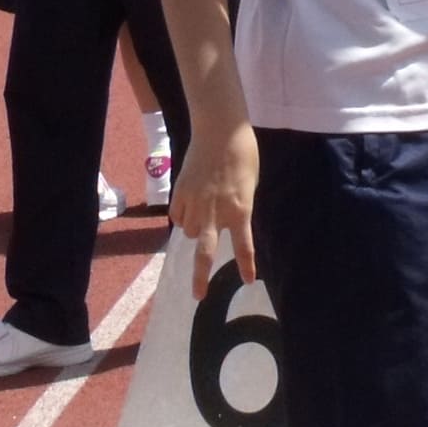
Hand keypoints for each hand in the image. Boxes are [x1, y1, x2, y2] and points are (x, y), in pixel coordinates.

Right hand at [171, 117, 257, 289]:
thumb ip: (238, 207)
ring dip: (195, 230)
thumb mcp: (249, 185)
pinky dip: (183, 216)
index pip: (244, 246)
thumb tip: (226, 221)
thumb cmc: (242, 154)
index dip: (246, 265)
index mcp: (240, 210)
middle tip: (198, 296)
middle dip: (201, 278)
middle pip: (205, 253)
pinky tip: (189, 205)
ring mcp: (195, 204)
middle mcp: (216, 213)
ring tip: (202, 214)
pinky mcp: (180, 193)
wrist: (219, 130)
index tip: (248, 281)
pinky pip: (178, 216)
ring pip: (189, 232)